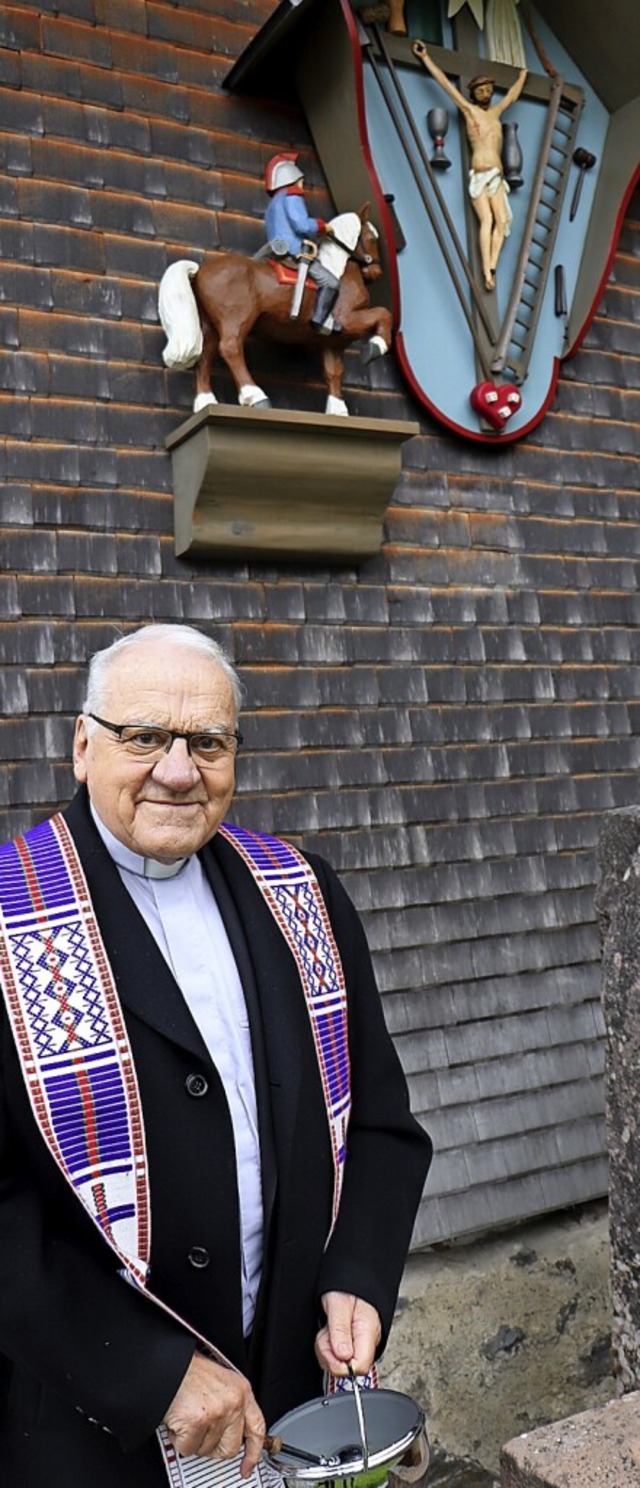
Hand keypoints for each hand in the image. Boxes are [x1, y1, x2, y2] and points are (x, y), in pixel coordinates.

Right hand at [163, 1353, 264, 1476]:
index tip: (248, 1465)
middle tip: (200, 1435)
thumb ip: (230, 1404)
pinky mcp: (197, 1423)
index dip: (253, 1452)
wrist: (167, 1364)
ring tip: (186, 1416)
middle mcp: (233, 1402)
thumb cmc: (188, 1370)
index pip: (257, 1428)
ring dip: (193, 1439)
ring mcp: (217, 1413)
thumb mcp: (220, 1381)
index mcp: (241, 1390)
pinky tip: (177, 1421)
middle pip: (230, 1447)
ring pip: (206, 1450)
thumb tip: (230, 1431)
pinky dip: (178, 1439)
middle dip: (213, 1448)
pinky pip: (187, 1448)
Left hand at [315, 1292, 381, 1376]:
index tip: (332, 1349)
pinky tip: (329, 1332)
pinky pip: (335, 1356)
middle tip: (327, 1334)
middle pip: (347, 1369)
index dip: (342, 1365)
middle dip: (329, 1355)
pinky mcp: (350, 1344)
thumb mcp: (339, 1305)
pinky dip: (326, 1347)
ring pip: (338, 1364)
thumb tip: (343, 1357)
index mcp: (368, 1332)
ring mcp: (358, 1344)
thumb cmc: (346, 1288)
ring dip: (326, 1349)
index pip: (360, 1366)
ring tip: (328, 1330)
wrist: (350, 1278)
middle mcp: (366, 1342)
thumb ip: (340, 1331)